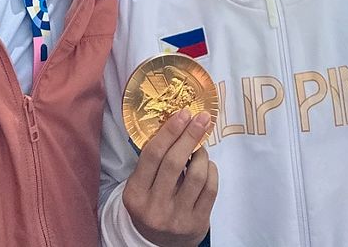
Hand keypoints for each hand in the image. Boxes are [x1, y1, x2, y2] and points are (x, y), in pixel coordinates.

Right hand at [122, 108, 217, 246]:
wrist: (159, 243)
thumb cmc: (150, 203)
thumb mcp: (141, 185)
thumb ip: (154, 161)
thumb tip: (178, 123)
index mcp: (135, 195)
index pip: (152, 156)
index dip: (169, 131)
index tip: (183, 113)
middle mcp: (155, 208)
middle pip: (174, 162)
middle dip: (190, 135)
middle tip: (200, 117)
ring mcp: (177, 218)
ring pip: (196, 175)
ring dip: (202, 154)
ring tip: (201, 146)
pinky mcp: (197, 224)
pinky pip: (210, 189)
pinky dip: (211, 170)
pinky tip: (207, 165)